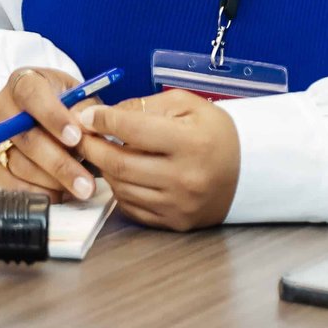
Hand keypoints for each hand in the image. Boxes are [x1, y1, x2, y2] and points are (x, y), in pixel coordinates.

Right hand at [0, 66, 103, 203]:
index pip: (32, 95)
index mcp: (24, 82)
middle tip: (84, 183)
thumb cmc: (66, 104)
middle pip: (25, 137)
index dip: (52, 117)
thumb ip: (85, 109)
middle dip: (58, 163)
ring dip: (51, 182)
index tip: (75, 137)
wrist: (47, 113)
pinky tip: (57, 194)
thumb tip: (84, 128)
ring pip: (18, 163)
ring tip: (78, 189)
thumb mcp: (81, 96)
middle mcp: (3, 106)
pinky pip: (6, 181)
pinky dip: (33, 192)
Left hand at [74, 89, 240, 229]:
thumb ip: (143, 106)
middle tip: (79, 137)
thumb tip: (103, 115)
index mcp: (191, 142)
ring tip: (98, 154)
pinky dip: (119, 191)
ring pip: (123, 188)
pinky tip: (119, 175)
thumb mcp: (185, 105)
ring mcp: (181, 204)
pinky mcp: (177, 222)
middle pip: (122, 164)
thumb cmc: (214, 132)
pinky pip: (134, 208)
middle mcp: (186, 177)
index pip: (133, 130)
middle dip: (93, 148)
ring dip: (104, 170)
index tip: (87, 115)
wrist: (248, 170)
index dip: (103, 120)